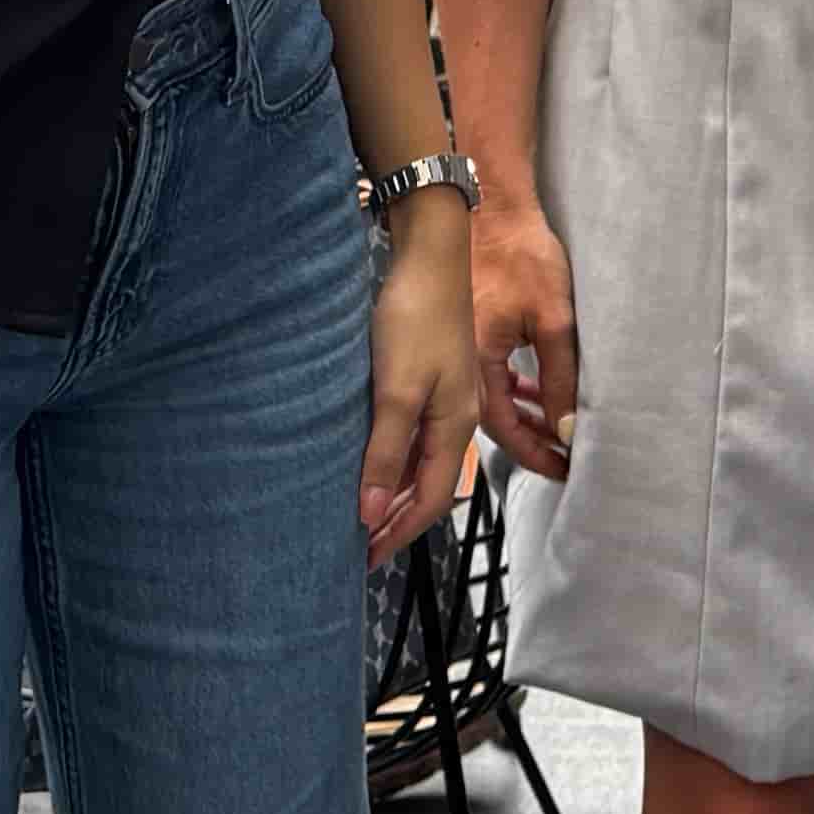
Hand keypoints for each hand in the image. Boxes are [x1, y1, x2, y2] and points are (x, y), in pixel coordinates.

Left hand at [362, 198, 480, 564]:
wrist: (431, 255)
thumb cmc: (416, 317)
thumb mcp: (395, 390)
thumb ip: (384, 452)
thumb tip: (369, 512)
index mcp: (456, 426)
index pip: (429, 500)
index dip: (397, 533)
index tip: (364, 558)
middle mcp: (456, 418)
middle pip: (426, 487)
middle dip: (394, 521)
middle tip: (357, 548)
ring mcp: (444, 399)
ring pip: (418, 462)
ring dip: (390, 492)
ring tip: (358, 516)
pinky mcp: (429, 380)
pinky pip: (411, 436)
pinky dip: (390, 460)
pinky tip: (367, 463)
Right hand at [471, 204, 581, 480]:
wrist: (488, 208)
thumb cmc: (520, 254)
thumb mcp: (552, 318)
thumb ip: (560, 377)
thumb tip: (565, 427)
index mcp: (478, 364)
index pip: (506, 431)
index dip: (535, 454)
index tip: (563, 469)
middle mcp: (460, 364)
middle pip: (494, 422)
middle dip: (530, 443)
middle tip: (562, 457)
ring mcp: (460, 349)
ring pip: (492, 400)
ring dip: (522, 417)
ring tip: (552, 429)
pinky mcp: (466, 334)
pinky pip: (488, 377)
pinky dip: (511, 391)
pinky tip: (530, 392)